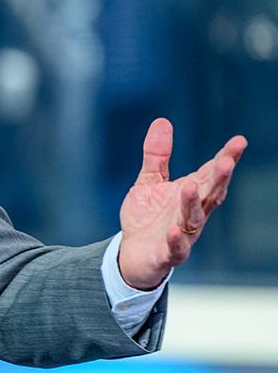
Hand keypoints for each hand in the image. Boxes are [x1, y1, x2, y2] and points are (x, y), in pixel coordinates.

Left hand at [118, 118, 246, 289]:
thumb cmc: (148, 216)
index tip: (239, 141)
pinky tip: (173, 230)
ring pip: (194, 218)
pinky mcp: (168, 252)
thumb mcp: (150, 181)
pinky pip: (175, 247)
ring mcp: (182, 233)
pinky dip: (176, 239)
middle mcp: (192, 212)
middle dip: (219, 178)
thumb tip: (162, 120)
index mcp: (191, 193)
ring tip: (190, 186)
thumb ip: (157, 155)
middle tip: (227, 161)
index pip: (211, 173)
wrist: (133, 252)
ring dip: (193, 203)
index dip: (225, 158)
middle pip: (210, 194)